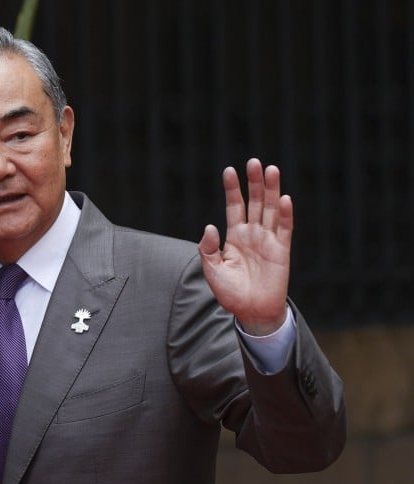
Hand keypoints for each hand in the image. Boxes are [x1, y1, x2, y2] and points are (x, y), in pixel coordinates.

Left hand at [199, 158, 290, 334]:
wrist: (251, 312)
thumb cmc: (230, 293)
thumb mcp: (212, 271)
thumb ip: (208, 249)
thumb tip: (209, 227)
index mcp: (234, 237)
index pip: (234, 207)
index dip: (232, 189)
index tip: (229, 170)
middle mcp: (252, 234)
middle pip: (254, 202)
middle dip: (254, 182)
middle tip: (254, 162)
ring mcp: (268, 240)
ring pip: (270, 210)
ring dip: (271, 190)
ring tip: (271, 170)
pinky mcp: (282, 251)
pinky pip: (284, 229)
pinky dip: (284, 214)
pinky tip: (283, 199)